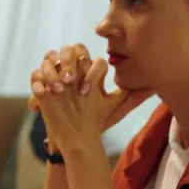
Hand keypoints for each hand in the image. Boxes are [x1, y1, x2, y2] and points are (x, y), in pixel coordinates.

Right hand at [33, 54, 152, 155]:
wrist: (74, 138)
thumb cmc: (96, 123)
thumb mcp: (114, 109)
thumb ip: (131, 98)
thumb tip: (153, 88)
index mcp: (89, 73)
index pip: (89, 56)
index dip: (88, 70)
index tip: (87, 91)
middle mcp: (72, 71)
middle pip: (69, 49)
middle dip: (69, 62)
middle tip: (71, 81)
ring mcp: (55, 77)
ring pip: (49, 57)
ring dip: (52, 71)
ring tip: (58, 90)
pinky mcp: (40, 86)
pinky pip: (35, 74)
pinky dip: (38, 82)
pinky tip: (45, 94)